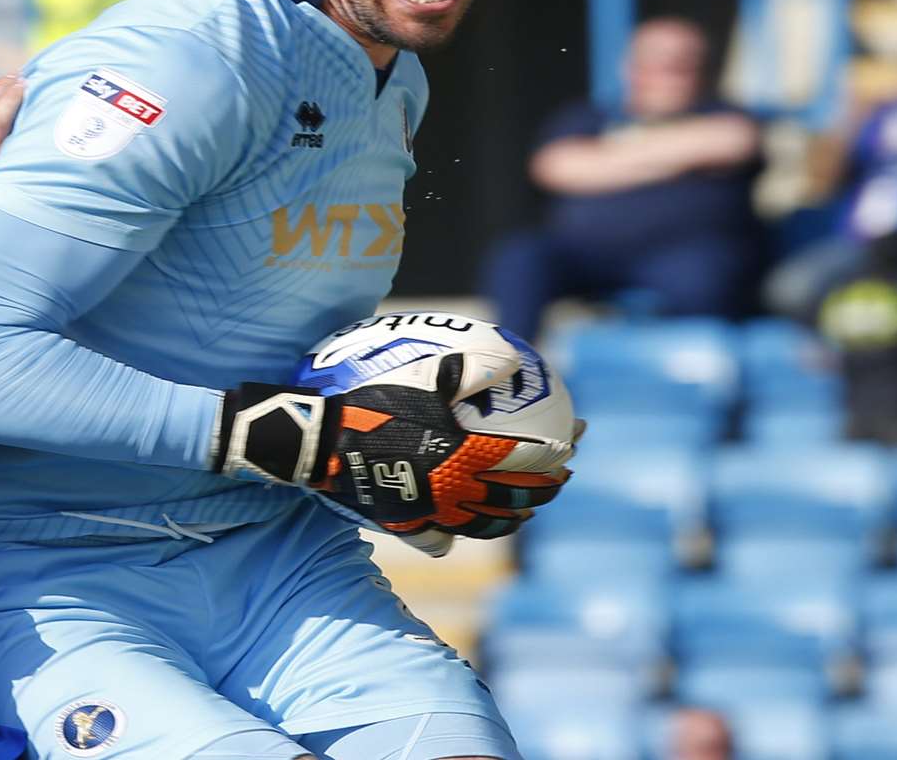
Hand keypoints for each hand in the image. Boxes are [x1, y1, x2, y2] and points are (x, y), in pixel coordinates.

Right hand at [214, 353, 572, 539]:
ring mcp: (435, 514)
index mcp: (469, 455)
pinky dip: (465, 533)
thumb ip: (475, 365)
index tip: (575, 437)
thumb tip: (516, 357)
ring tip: (529, 502)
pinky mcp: (408, 526)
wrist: (321, 439)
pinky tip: (471, 526)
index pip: (531, 459)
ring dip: (518, 512)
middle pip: (521, 496)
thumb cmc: (374, 400)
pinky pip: (446, 539)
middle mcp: (459, 492)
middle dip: (549, 485)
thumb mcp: (428, 373)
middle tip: (562, 470)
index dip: (560, 449)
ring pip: (492, 524)